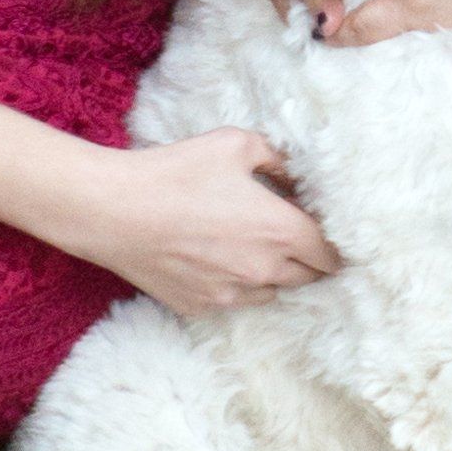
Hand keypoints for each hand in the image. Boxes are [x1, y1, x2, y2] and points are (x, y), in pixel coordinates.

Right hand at [62, 128, 340, 312]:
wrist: (115, 211)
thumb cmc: (178, 172)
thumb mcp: (236, 144)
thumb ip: (277, 157)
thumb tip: (295, 173)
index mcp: (281, 231)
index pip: (331, 253)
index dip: (336, 244)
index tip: (328, 232)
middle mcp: (264, 270)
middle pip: (309, 278)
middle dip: (310, 260)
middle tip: (297, 237)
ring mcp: (233, 295)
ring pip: (273, 292)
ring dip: (275, 274)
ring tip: (255, 246)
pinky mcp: (203, 307)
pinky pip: (236, 301)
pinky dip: (238, 285)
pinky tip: (219, 259)